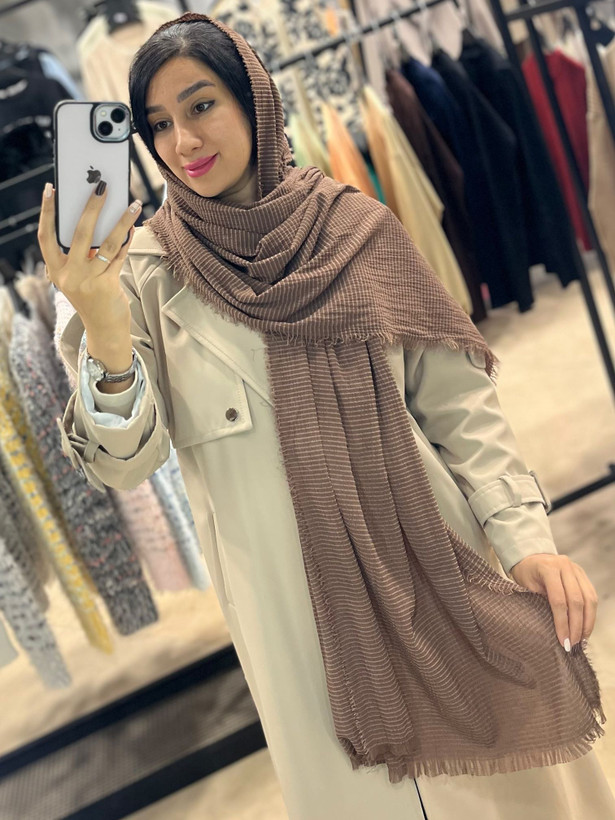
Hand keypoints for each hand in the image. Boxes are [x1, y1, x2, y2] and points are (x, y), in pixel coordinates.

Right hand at [37, 182, 141, 331]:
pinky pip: (119, 256)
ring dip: (122, 221)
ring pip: (107, 243)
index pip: (46, 237)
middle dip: (92, 207)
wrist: (104, 329)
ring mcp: (87, 281)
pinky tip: (134, 227)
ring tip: (134, 204)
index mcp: (56, 271)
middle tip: (102, 187)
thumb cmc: (93, 298)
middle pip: (79, 233)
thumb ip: (84, 254)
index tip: (50, 190)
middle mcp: (69, 275)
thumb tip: (99, 221)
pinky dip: (127, 241)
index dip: (46, 212)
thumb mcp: (79, 277)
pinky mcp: (107, 285)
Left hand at [509, 554, 597, 650]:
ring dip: (587, 622)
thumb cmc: (525, 574)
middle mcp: (565, 566)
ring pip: (589, 599)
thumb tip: (555, 630)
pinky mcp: (583, 575)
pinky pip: (592, 596)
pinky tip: (586, 627)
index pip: (559, 600)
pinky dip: (591, 614)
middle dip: (576, 626)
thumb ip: (539, 603)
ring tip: (582, 640)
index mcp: (548, 568)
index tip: (564, 641)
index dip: (562, 623)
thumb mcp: (525, 587)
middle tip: (573, 644)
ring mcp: (576, 569)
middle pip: (577, 601)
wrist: (530, 557)